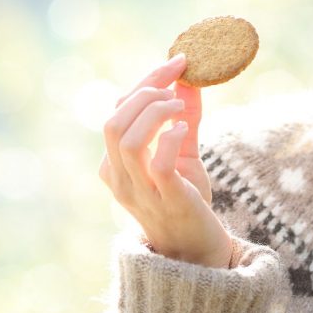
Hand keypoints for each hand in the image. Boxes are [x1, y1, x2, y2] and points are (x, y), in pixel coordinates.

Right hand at [98, 54, 231, 267]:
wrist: (199, 251)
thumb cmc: (187, 201)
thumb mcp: (182, 154)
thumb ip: (184, 118)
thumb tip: (189, 78)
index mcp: (114, 165)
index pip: (117, 112)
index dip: (145, 82)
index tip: (176, 61)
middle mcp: (119, 179)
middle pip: (113, 122)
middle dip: (145, 93)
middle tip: (175, 87)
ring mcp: (139, 192)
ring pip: (126, 140)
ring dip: (155, 113)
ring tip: (179, 108)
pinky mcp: (166, 201)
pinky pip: (157, 164)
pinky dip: (169, 138)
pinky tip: (185, 130)